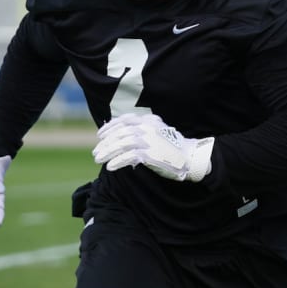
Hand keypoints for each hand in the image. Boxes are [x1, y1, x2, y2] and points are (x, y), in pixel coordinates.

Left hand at [93, 113, 213, 181]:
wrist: (190, 156)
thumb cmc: (172, 147)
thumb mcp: (158, 131)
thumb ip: (143, 130)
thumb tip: (122, 136)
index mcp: (148, 120)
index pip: (124, 120)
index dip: (110, 127)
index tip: (100, 135)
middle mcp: (147, 128)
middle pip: (120, 133)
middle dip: (105, 143)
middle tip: (96, 152)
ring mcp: (148, 140)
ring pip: (121, 144)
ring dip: (107, 152)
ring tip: (99, 160)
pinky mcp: (150, 154)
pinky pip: (128, 157)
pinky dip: (117, 161)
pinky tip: (110, 167)